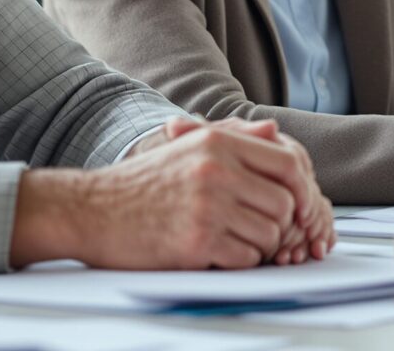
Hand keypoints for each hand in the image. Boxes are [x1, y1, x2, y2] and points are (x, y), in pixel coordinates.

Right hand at [14, 117, 331, 269]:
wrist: (92, 210)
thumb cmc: (140, 183)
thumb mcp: (186, 146)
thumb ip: (234, 139)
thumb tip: (275, 131)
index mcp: (216, 143)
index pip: (288, 162)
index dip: (302, 189)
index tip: (297, 206)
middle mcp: (216, 170)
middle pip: (285, 203)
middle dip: (280, 224)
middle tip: (260, 232)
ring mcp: (207, 206)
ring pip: (269, 235)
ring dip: (259, 246)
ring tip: (233, 242)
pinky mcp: (196, 242)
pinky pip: (245, 259)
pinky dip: (238, 262)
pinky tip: (216, 255)